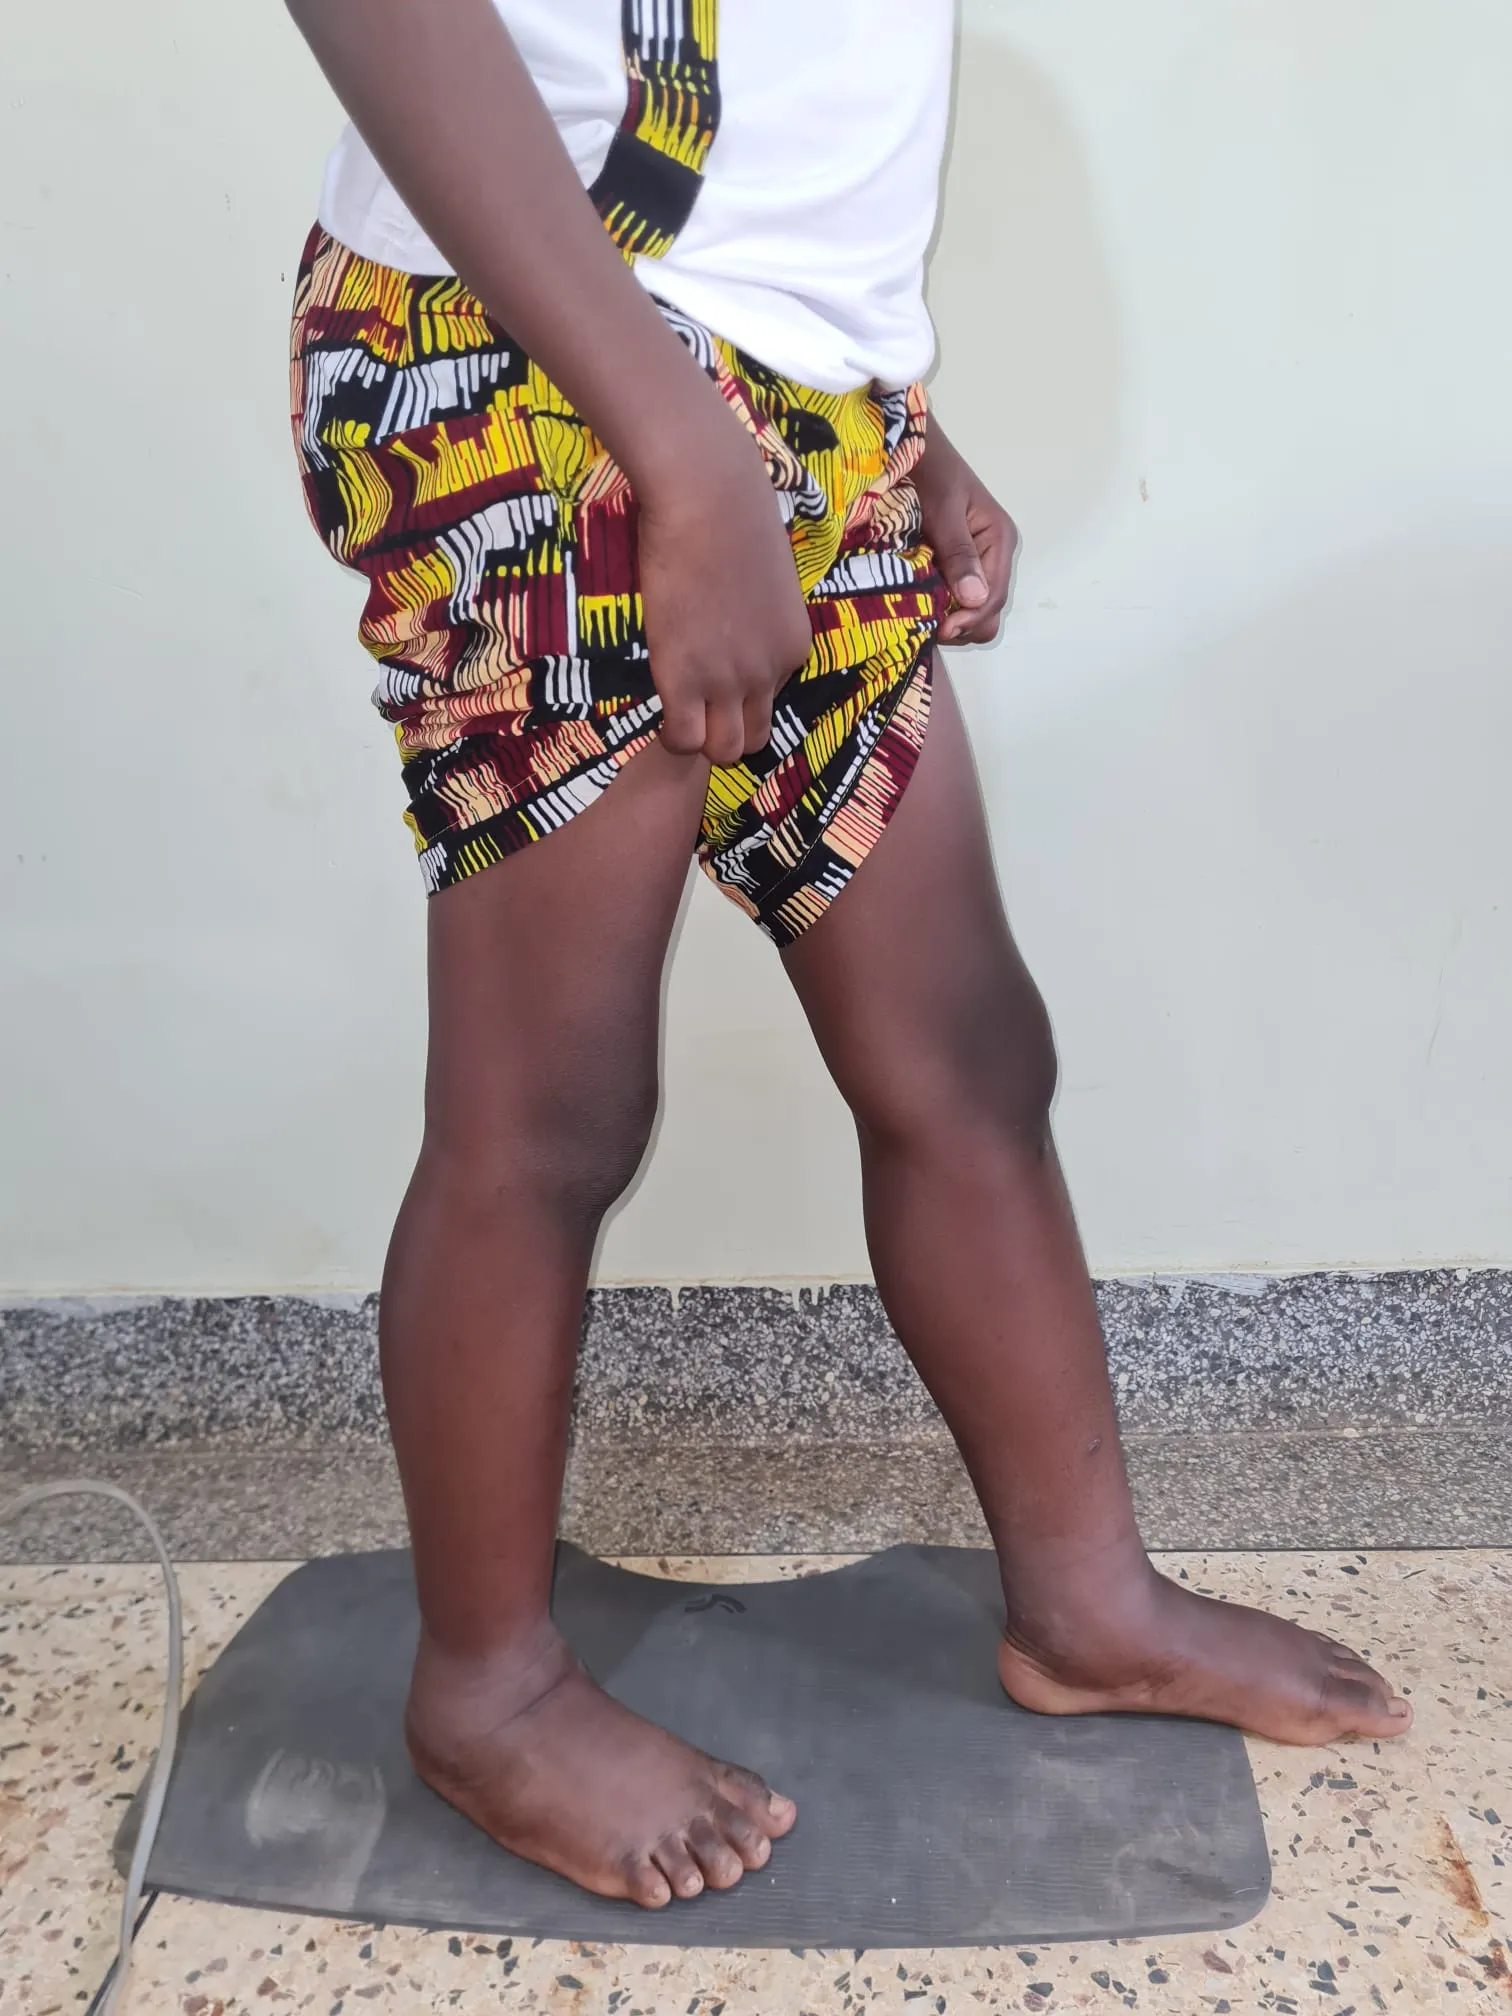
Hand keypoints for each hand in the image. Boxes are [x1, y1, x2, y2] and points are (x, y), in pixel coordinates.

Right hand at [636, 428, 813, 765]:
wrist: (709, 498)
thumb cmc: (735, 516)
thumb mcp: (767, 577)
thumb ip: (757, 613)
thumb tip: (732, 616)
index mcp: (793, 647)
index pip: (771, 698)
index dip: (740, 694)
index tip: (713, 675)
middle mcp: (769, 672)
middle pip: (754, 739)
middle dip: (725, 731)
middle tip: (696, 708)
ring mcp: (730, 681)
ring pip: (724, 751)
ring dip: (700, 740)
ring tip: (677, 713)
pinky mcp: (685, 680)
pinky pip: (683, 740)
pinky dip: (671, 736)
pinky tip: (660, 711)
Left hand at [913, 419, 1018, 644]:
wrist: (910, 448)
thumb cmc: (929, 472)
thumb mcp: (944, 511)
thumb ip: (959, 554)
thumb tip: (974, 599)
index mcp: (999, 540)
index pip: (995, 596)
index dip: (971, 618)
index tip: (941, 630)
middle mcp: (994, 553)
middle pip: (989, 608)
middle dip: (963, 623)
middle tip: (929, 626)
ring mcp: (976, 559)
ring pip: (974, 607)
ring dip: (952, 617)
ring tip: (924, 616)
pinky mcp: (956, 562)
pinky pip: (957, 596)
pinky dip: (943, 606)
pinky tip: (922, 604)